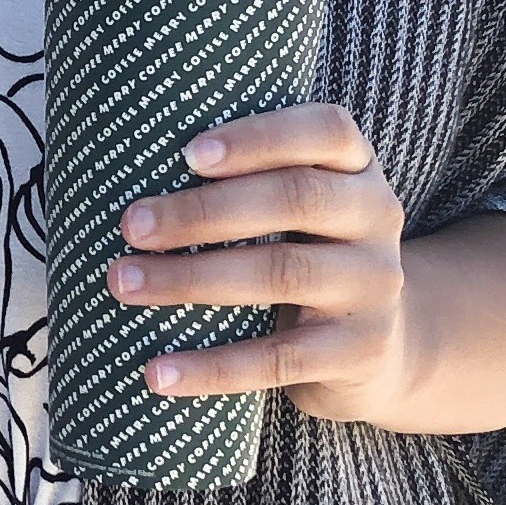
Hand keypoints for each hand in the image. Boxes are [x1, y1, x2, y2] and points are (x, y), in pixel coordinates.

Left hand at [107, 103, 408, 420]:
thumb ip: (249, 183)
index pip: (326, 131)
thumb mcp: (300, 212)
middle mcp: (377, 218)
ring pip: (281, 273)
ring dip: (191, 279)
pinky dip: (210, 367)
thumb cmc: (308, 258)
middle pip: (296, 198)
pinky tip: (157, 373)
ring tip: (124, 284)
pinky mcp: (359, 351)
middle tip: (130, 225)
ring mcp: (374, 286)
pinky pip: (277, 358)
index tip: (188, 154)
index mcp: (358, 168)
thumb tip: (131, 178)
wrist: (381, 351)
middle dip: (203, 211)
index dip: (259, 138)